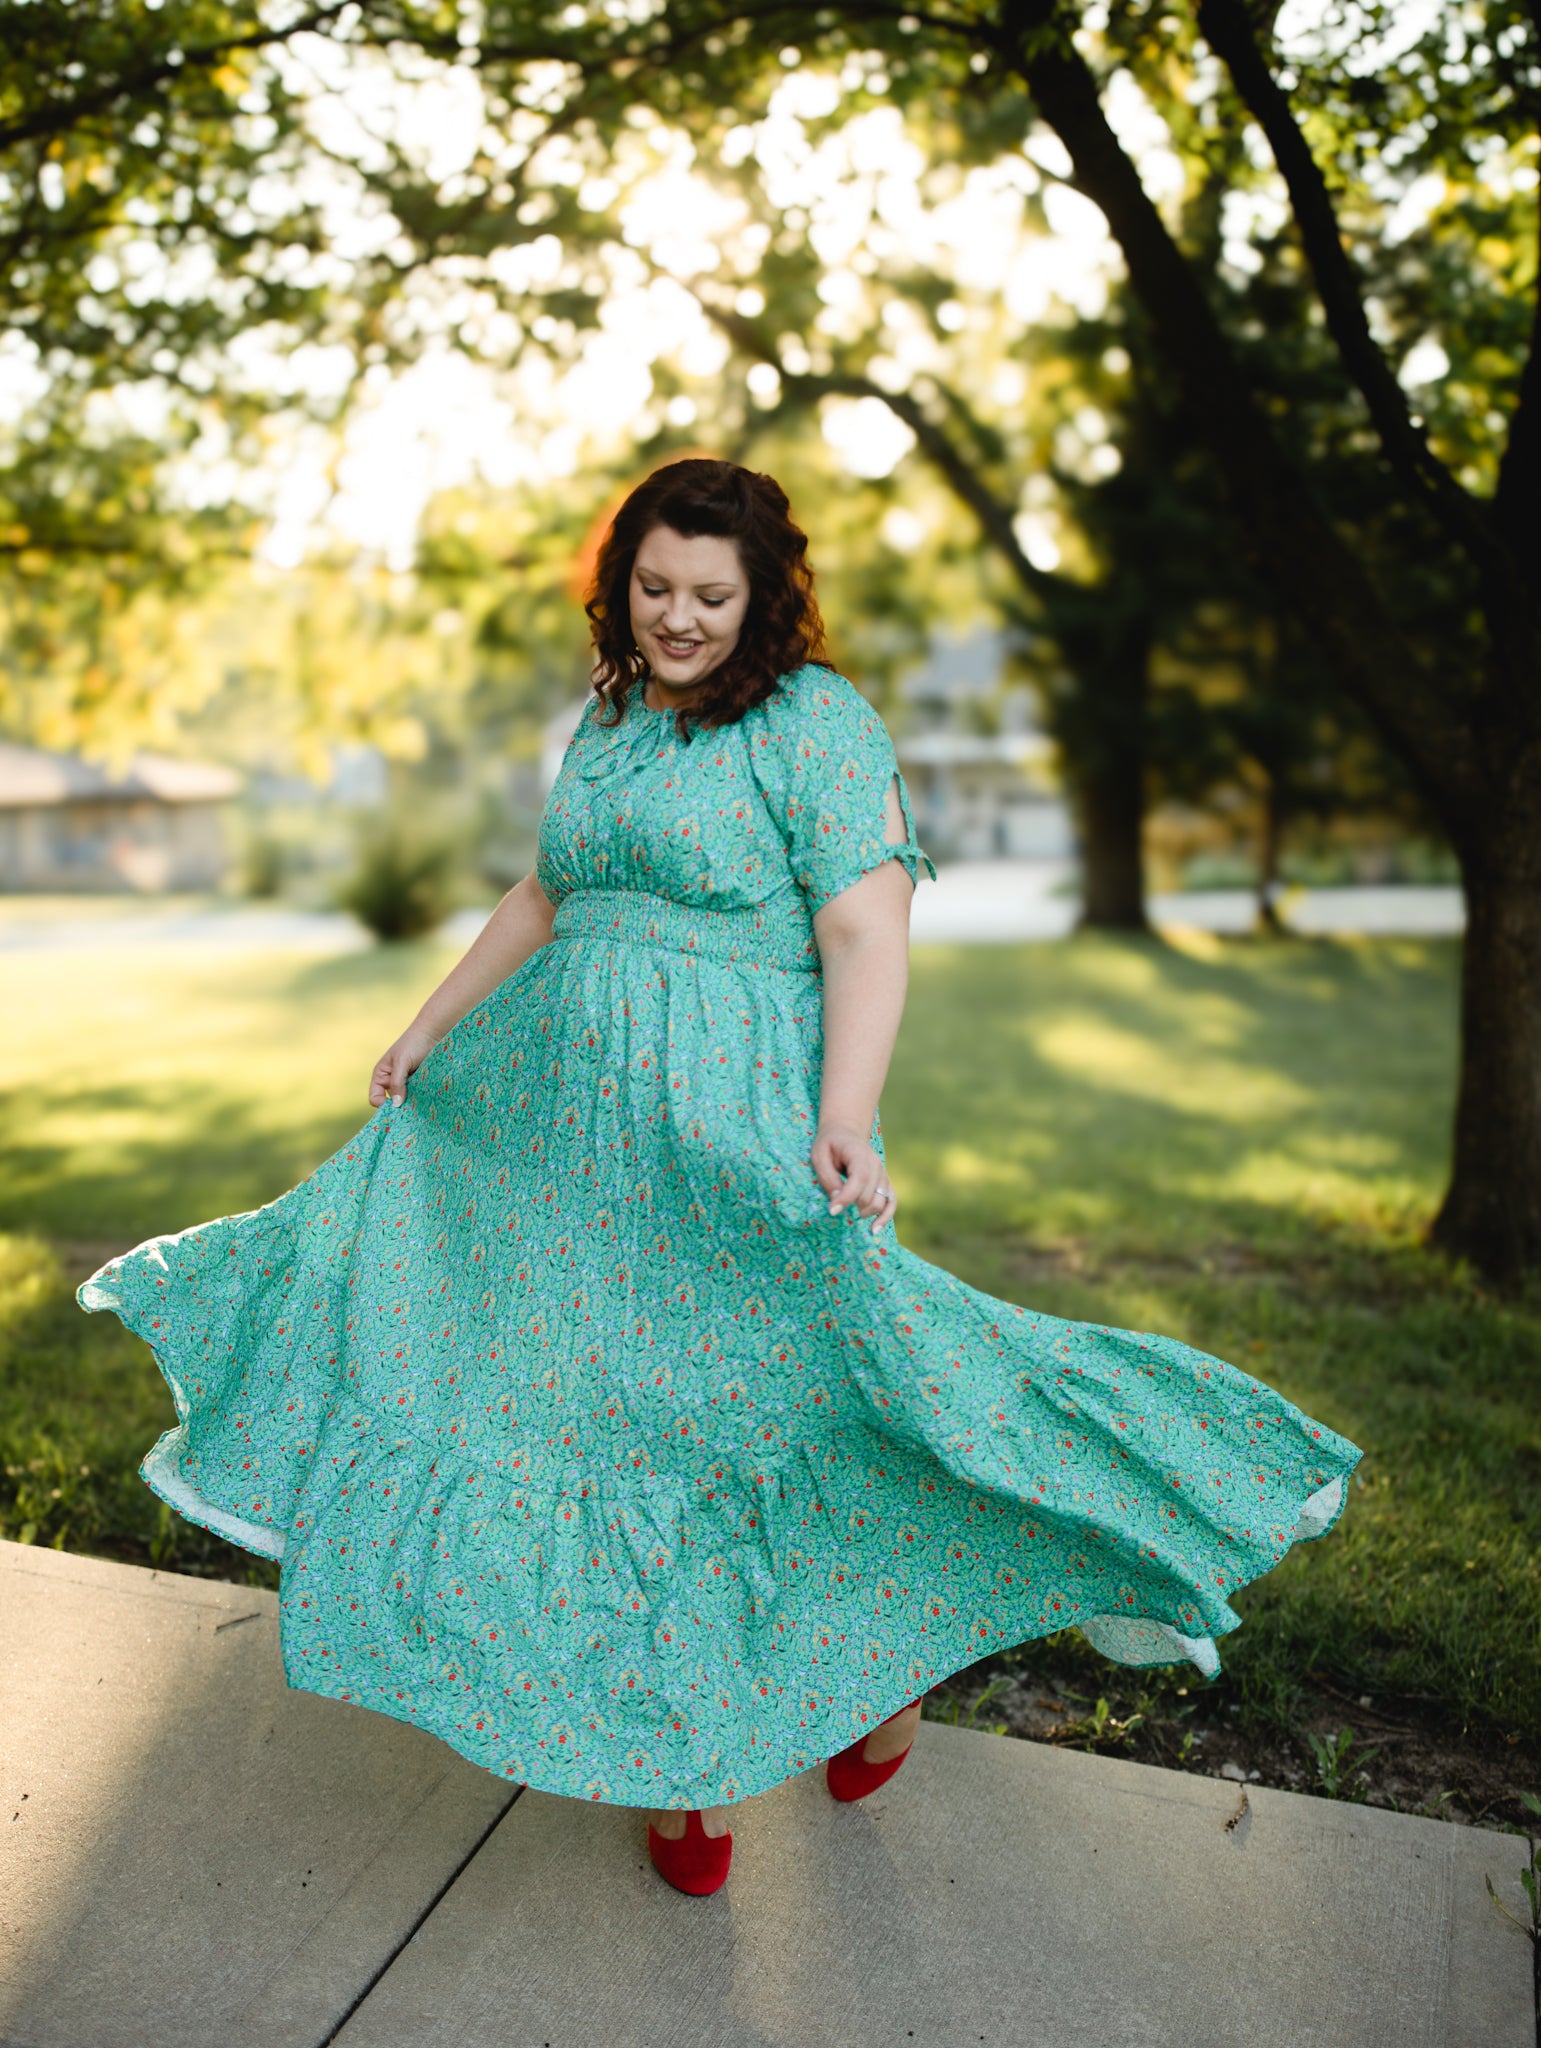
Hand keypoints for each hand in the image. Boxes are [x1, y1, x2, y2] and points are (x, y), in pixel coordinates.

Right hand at [367, 1020, 440, 1107]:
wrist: (433, 1033)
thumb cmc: (413, 1043)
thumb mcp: (402, 1062)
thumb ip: (397, 1082)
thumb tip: (396, 1105)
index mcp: (381, 1076)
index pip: (375, 1098)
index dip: (383, 1105)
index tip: (396, 1107)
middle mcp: (392, 1082)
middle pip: (392, 1103)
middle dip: (400, 1106)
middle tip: (411, 1109)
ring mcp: (407, 1084)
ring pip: (406, 1101)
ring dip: (412, 1103)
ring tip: (421, 1101)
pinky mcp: (420, 1084)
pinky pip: (418, 1097)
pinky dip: (421, 1099)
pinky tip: (428, 1097)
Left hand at [810, 1120, 897, 1234]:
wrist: (844, 1133)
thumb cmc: (829, 1145)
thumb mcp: (819, 1156)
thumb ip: (828, 1177)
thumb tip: (836, 1202)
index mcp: (859, 1153)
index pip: (859, 1178)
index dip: (847, 1197)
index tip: (832, 1211)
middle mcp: (876, 1164)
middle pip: (870, 1193)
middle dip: (852, 1206)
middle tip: (834, 1209)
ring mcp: (882, 1174)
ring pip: (881, 1201)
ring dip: (865, 1212)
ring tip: (850, 1216)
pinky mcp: (884, 1183)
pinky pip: (891, 1202)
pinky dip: (885, 1217)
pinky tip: (874, 1229)